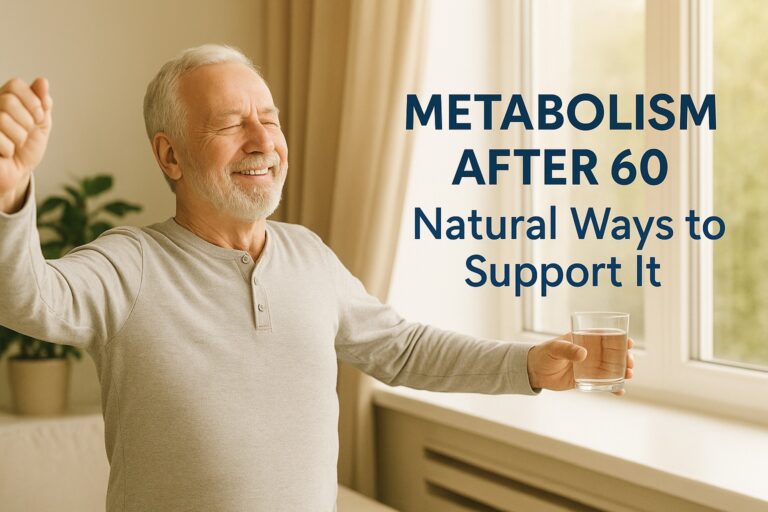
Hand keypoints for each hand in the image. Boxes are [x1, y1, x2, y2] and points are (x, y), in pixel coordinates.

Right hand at [0, 77, 52, 211]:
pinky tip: (5, 153)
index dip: (33, 102)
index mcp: (4, 99)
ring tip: (14, 145)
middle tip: (25, 134)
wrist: (18, 173)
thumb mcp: (41, 123)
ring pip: (2, 119)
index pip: (15, 85)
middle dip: (26, 122)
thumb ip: (42, 103)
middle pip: (9, 102)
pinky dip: (8, 150)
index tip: (38, 117)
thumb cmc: (27, 148)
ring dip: (18, 138)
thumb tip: (42, 81)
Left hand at [526, 334, 634, 395]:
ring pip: (611, 369)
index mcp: (583, 340)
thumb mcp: (554, 349)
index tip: (629, 342)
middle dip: (625, 357)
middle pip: (613, 354)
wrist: (534, 371)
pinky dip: (612, 387)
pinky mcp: (585, 380)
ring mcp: (589, 367)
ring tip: (629, 375)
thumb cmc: (543, 354)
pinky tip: (620, 391)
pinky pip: (602, 384)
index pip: (605, 337)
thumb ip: (567, 350)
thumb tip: (583, 354)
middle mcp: (590, 353)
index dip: (619, 338)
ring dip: (623, 371)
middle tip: (629, 363)